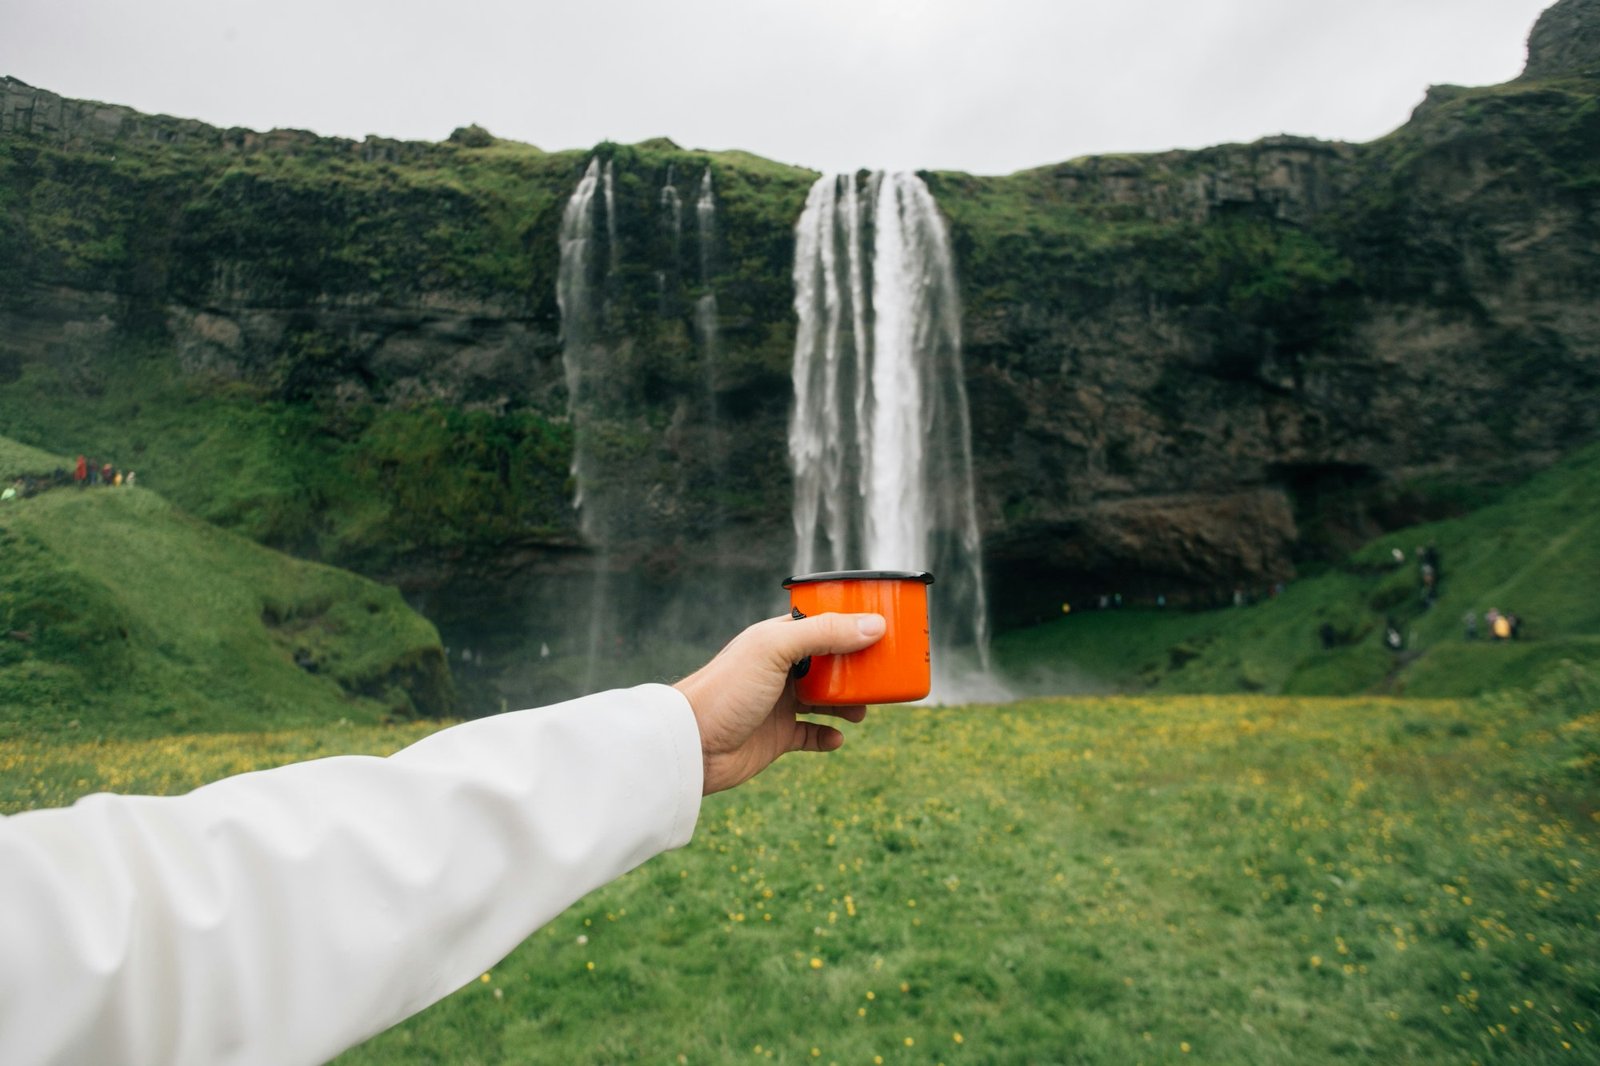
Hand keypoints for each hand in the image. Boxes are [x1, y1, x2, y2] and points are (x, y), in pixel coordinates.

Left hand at [674, 612, 885, 794]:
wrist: (691, 744)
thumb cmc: (727, 689)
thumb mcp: (776, 650)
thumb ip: (825, 634)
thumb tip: (875, 626)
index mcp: (776, 639)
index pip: (820, 624)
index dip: (850, 625)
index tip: (882, 630)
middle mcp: (778, 668)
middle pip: (828, 663)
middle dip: (856, 669)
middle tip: (882, 676)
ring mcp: (778, 703)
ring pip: (824, 700)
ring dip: (847, 705)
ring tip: (861, 712)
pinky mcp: (776, 736)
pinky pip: (811, 735)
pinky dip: (827, 736)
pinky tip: (836, 738)